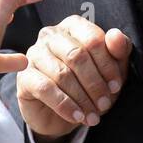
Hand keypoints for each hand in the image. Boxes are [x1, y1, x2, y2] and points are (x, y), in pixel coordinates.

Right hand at [16, 15, 132, 140]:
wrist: (63, 114)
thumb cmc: (88, 84)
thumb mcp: (110, 69)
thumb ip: (118, 50)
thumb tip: (116, 36)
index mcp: (73, 26)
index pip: (93, 39)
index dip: (107, 65)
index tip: (116, 86)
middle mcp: (50, 35)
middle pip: (77, 55)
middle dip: (95, 83)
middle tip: (105, 103)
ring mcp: (34, 54)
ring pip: (62, 74)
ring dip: (82, 98)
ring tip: (93, 115)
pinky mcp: (25, 77)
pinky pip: (45, 89)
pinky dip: (65, 105)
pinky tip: (77, 117)